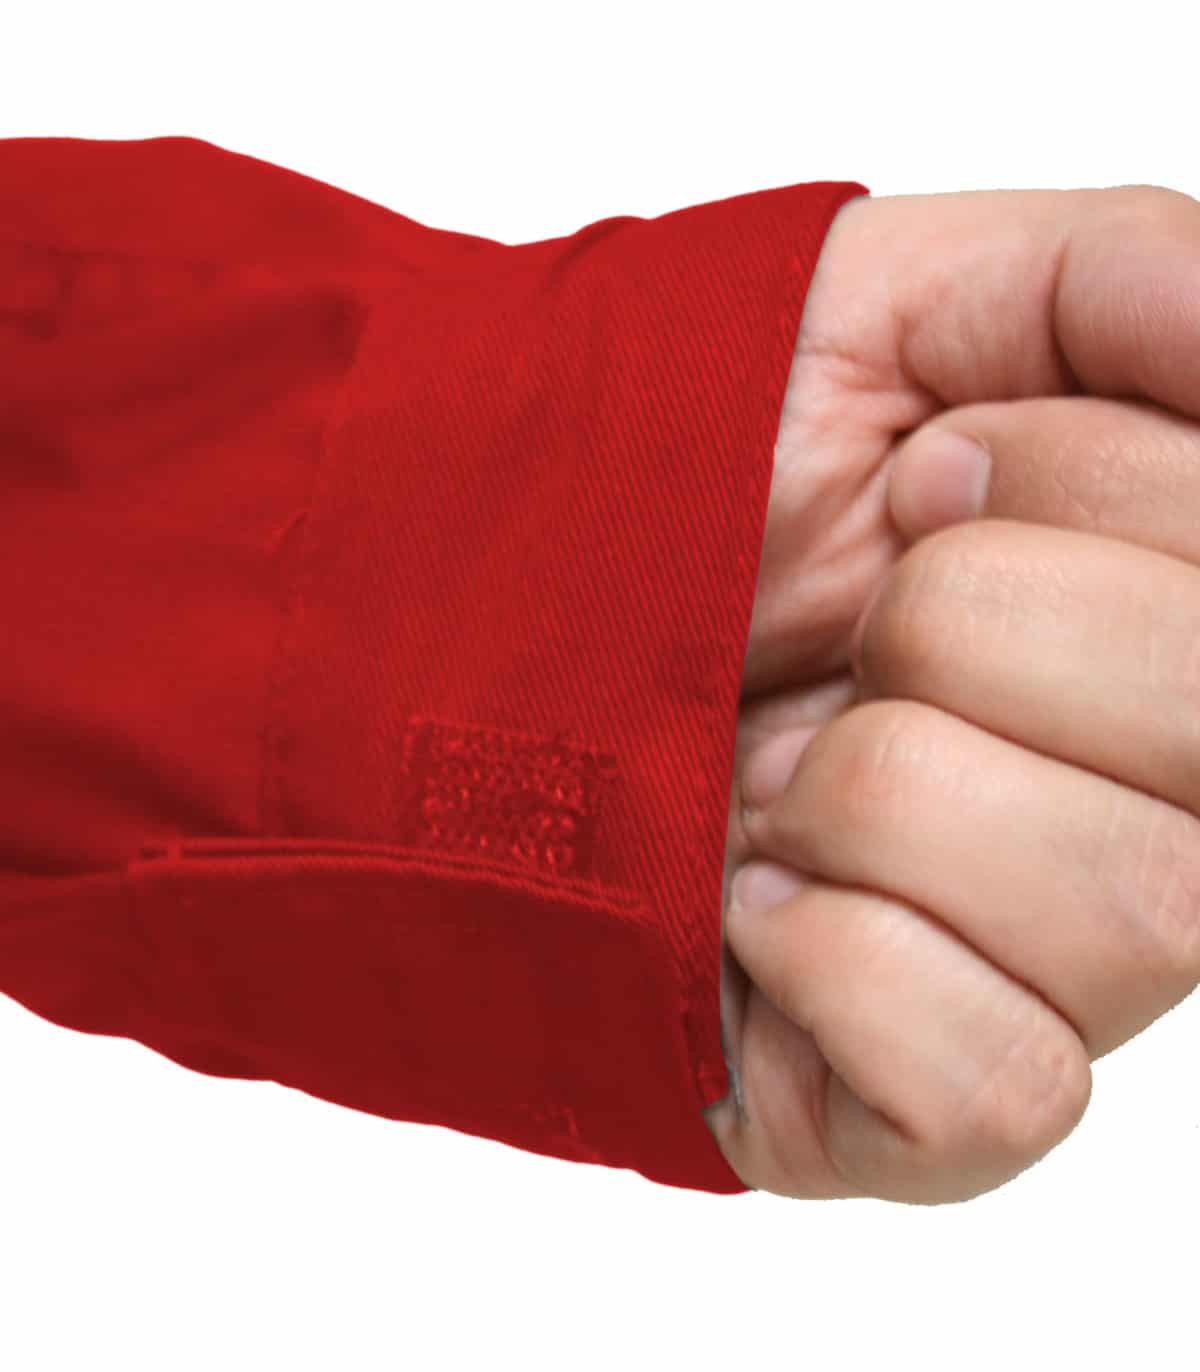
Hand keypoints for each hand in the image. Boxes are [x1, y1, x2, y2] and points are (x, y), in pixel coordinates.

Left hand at [708, 183, 1199, 1202]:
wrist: (499, 634)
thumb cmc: (703, 481)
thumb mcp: (897, 313)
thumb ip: (1126, 285)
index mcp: (1169, 634)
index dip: (1060, 487)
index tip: (914, 484)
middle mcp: (1159, 810)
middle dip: (962, 624)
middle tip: (835, 629)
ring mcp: (1060, 978)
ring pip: (1132, 913)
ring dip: (873, 791)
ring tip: (768, 774)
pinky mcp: (939, 1111)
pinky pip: (996, 1083)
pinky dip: (837, 960)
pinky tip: (751, 900)